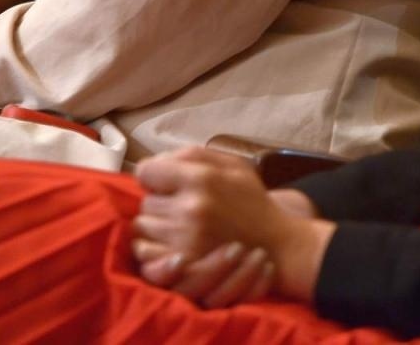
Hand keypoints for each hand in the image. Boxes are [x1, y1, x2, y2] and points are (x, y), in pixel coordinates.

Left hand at [133, 148, 333, 304]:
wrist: (276, 245)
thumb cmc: (252, 200)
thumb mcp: (231, 164)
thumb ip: (191, 154)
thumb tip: (155, 161)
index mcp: (201, 178)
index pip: (146, 171)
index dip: (155, 175)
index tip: (166, 182)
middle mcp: (190, 208)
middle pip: (145, 201)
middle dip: (160, 201)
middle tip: (181, 207)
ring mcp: (185, 239)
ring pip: (143, 226)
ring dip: (156, 225)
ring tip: (179, 226)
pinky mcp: (184, 264)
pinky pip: (145, 252)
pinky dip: (153, 248)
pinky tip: (171, 243)